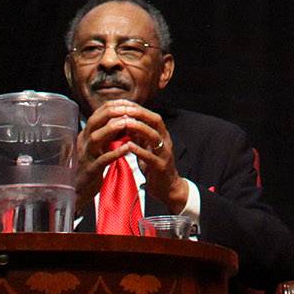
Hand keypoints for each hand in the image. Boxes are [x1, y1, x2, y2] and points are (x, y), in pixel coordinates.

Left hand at [74, 101, 188, 210]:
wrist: (168, 188)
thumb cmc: (155, 166)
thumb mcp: (147, 148)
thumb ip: (139, 136)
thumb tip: (126, 122)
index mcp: (162, 136)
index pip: (153, 116)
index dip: (140, 109)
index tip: (125, 105)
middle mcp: (165, 141)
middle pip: (156, 121)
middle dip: (141, 114)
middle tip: (125, 110)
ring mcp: (165, 154)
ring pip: (154, 137)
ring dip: (140, 129)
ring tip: (126, 124)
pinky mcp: (161, 167)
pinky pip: (151, 157)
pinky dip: (140, 150)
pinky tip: (129, 146)